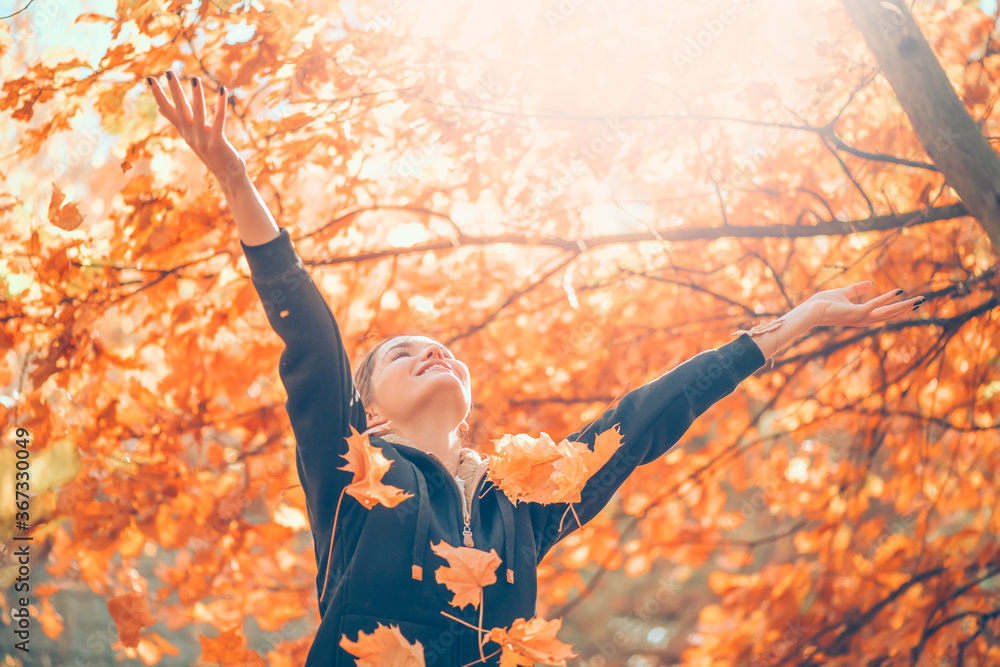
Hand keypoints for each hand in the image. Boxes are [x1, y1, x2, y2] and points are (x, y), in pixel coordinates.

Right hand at [147, 71, 244, 181]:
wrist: (228, 177)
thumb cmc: (212, 154)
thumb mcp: (192, 137)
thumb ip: (178, 122)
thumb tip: (159, 109)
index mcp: (185, 132)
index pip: (168, 110)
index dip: (159, 95)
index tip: (149, 78)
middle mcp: (191, 135)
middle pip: (180, 110)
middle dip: (174, 91)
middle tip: (168, 72)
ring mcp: (203, 140)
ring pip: (198, 114)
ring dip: (197, 96)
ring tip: (195, 78)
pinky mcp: (217, 143)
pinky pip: (219, 121)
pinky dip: (220, 105)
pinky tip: (223, 91)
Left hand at [805, 280, 925, 327]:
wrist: (810, 310)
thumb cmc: (823, 303)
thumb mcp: (843, 293)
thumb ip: (856, 289)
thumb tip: (871, 283)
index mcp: (862, 316)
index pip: (884, 313)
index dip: (898, 307)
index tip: (911, 302)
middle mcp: (864, 319)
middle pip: (890, 314)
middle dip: (906, 308)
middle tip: (922, 301)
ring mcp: (860, 318)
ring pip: (887, 312)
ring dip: (903, 306)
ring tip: (918, 300)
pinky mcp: (855, 313)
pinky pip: (874, 304)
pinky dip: (886, 298)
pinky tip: (898, 291)